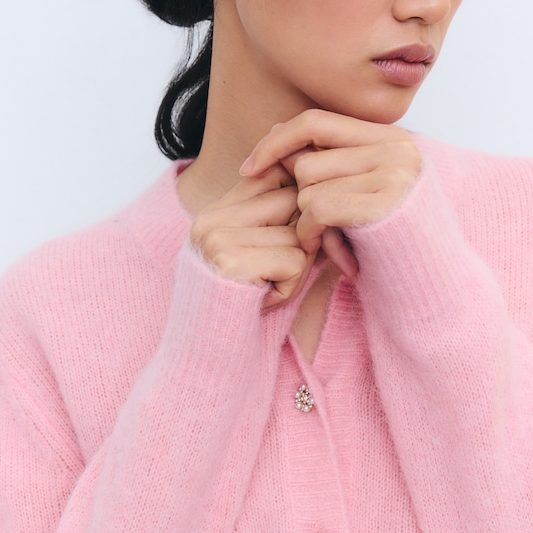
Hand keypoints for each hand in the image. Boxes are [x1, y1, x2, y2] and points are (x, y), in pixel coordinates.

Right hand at [190, 163, 314, 307]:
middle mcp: (211, 219)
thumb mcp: (259, 255)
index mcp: (215, 211)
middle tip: (284, 269)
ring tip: (269, 286)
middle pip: (292, 199)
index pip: (275, 174)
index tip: (305, 230)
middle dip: (305, 235)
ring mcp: (217, 238)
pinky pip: (294, 260)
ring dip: (298, 265)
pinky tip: (267, 298)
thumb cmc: (245, 306)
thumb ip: (279, 220)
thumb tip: (325, 186)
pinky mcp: (230, 262)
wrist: (208, 358)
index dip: (302, 199)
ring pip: (298, 233)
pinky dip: (292, 284)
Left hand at [239, 109, 421, 264]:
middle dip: (299, 199)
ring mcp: (394, 172)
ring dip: (306, 222)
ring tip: (332, 243)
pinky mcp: (387, 202)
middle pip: (307, 160)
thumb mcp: (360, 193)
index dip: (276, 142)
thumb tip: (276, 128)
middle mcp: (396, 148)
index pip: (315, 121)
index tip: (248, 169)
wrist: (434, 288)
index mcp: (390, 138)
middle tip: (317, 231)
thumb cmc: (389, 244)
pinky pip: (318, 207)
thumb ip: (329, 163)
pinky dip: (313, 233)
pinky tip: (332, 254)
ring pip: (308, 185)